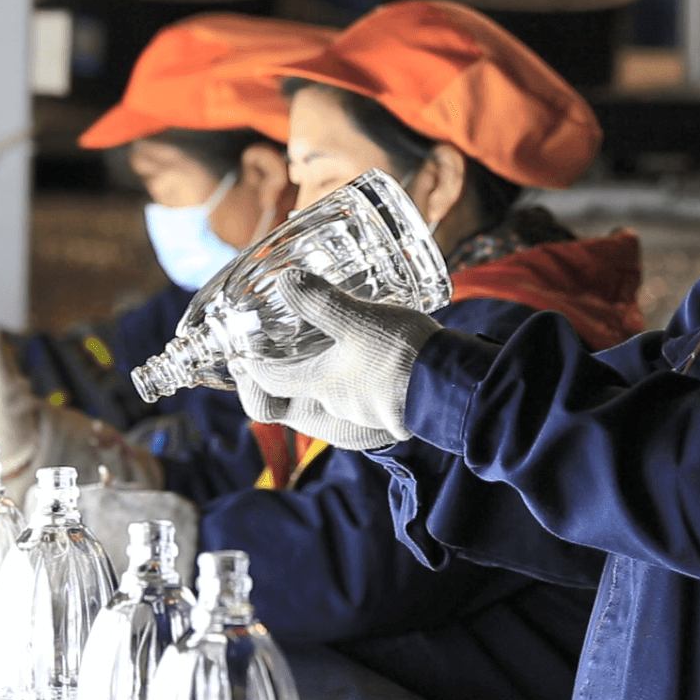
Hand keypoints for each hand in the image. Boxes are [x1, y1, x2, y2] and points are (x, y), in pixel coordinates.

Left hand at [228, 269, 438, 449]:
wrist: (458, 386)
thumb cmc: (406, 356)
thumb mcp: (359, 320)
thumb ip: (321, 303)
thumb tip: (286, 282)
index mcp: (319, 388)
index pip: (265, 385)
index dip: (248, 368)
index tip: (241, 349)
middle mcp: (334, 411)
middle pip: (289, 399)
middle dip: (278, 375)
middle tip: (276, 346)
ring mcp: (362, 417)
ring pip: (324, 400)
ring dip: (316, 376)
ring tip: (320, 344)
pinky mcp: (387, 414)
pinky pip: (354, 401)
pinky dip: (346, 382)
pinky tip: (360, 358)